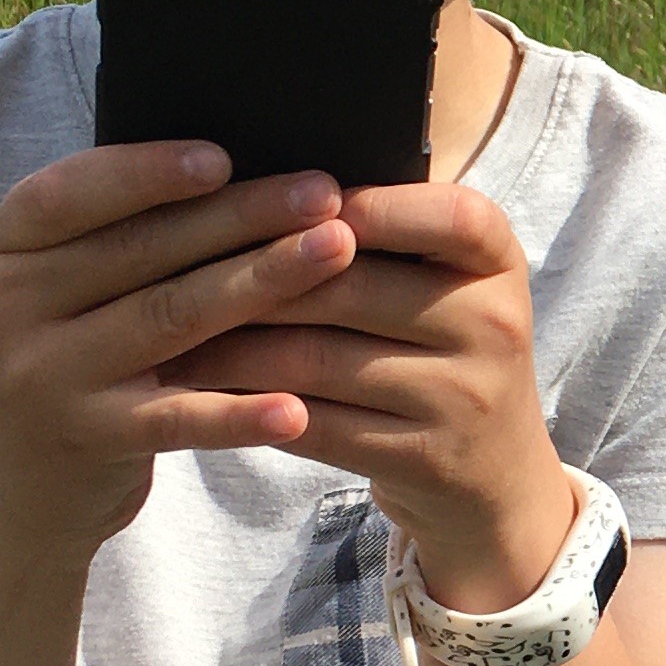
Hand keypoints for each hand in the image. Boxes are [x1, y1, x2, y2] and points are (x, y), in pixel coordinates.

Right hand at [0, 143, 353, 561]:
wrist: (7, 496)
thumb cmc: (65, 363)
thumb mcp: (59, 292)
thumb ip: (119, 236)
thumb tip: (244, 169)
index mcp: (3, 250)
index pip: (72, 192)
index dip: (148, 172)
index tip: (226, 156)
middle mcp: (7, 307)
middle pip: (143, 250)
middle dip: (242, 215)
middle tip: (325, 192)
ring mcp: (43, 377)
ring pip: (169, 318)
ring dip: (261, 281)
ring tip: (337, 251)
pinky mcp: (86, 440)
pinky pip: (174, 419)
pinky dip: (238, 414)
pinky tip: (297, 406)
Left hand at [165, 179, 572, 608]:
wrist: (493, 476)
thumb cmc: (440, 353)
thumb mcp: (444, 287)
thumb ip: (382, 239)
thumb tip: (259, 189)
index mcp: (498, 262)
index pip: (447, 214)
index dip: (369, 204)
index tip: (288, 200)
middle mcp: (494, 324)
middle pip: (352, 287)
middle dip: (251, 277)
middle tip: (170, 267)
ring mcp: (465, 397)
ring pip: (319, 359)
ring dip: (231, 346)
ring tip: (167, 334)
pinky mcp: (426, 459)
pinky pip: (317, 424)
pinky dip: (251, 406)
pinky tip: (202, 394)